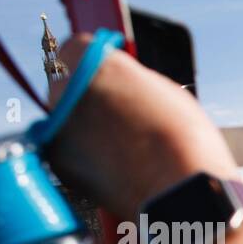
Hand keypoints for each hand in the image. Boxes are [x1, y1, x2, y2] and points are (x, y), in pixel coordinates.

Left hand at [46, 35, 237, 217]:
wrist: (182, 194)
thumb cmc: (185, 144)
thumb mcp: (166, 94)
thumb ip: (133, 82)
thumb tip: (122, 86)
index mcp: (95, 63)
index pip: (76, 49)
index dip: (93, 64)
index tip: (104, 76)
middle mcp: (67, 88)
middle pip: (67, 85)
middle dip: (86, 98)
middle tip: (119, 118)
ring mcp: (57, 126)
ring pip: (65, 120)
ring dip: (85, 129)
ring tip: (124, 150)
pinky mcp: (57, 161)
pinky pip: (68, 151)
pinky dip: (86, 158)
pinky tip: (118, 169)